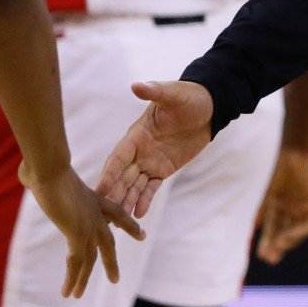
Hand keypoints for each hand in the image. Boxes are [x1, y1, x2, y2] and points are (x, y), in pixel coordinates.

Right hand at [20, 165, 144, 297]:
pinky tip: (68, 292)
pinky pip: (78, 262)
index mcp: (94, 198)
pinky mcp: (80, 234)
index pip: (117, 213)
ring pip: (92, 258)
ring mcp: (90, 225)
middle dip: (110, 261)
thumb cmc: (43, 166)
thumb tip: (26, 176)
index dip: (128, 225)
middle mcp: (96, 214)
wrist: (51, 168)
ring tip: (78, 296)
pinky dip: (73, 279)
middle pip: (109, 242)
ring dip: (84, 279)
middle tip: (115, 278)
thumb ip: (40, 180)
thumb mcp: (46, 174)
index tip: (140, 234)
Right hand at [95, 80, 214, 216]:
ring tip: (119, 220)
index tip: (99, 190)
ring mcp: (151, 161)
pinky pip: (151, 187)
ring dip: (126, 200)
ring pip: (134, 185)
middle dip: (113, 193)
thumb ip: (155, 92)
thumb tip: (136, 85)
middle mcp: (140, 150)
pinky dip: (145, 199)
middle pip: (122, 176)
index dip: (109, 174)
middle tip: (103, 214)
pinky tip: (138, 215)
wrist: (208, 107)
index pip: (118, 157)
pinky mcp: (164, 169)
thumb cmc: (189, 97)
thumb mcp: (173, 94)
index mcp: (137, 134)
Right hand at [256, 145, 307, 264]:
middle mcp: (292, 210)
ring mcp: (305, 208)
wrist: (295, 152)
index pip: (273, 230)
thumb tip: (250, 231)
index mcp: (279, 207)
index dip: (267, 243)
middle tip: (269, 259)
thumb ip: (259, 213)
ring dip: (287, 242)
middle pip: (284, 233)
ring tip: (277, 249)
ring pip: (296, 231)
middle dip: (277, 246)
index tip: (259, 255)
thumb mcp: (266, 194)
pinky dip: (299, 232)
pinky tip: (288, 237)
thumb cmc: (278, 169)